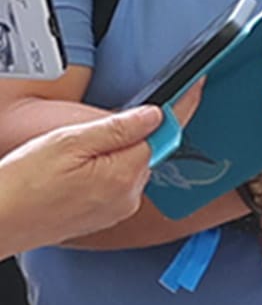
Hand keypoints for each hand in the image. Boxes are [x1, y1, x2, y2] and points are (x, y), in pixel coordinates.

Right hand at [0, 105, 164, 255]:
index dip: (179, 109)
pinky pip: (114, 185)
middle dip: (127, 136)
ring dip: (110, 156)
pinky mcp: (102, 217)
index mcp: (124, 175)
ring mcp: (116, 209)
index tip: (196, 88)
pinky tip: (70, 175)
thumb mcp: (68, 142)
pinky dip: (101, 173)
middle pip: (145, 151)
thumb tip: (155, 115)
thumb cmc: (23, 183)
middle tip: (85, 136)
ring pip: (128, 168)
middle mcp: (128, 197)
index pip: (165, 135)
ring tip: (67, 161)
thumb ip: (117, 128)